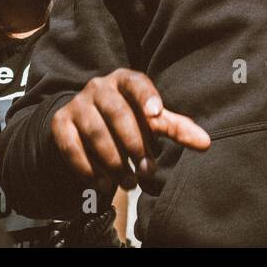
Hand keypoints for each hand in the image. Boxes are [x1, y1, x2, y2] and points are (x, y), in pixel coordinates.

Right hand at [50, 69, 210, 193]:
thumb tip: (206, 143)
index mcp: (125, 80)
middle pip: (117, 113)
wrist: (82, 122)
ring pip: (95, 132)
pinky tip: (101, 185)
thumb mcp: (150, 120)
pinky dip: (87, 169)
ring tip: (128, 182)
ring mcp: (77, 104)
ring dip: (113, 162)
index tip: (157, 113)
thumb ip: (176, 128)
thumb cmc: (127, 118)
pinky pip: (72, 147)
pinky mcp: (60, 124)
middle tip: (146, 171)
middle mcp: (99, 87)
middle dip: (134, 145)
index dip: (146, 97)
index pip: (137, 83)